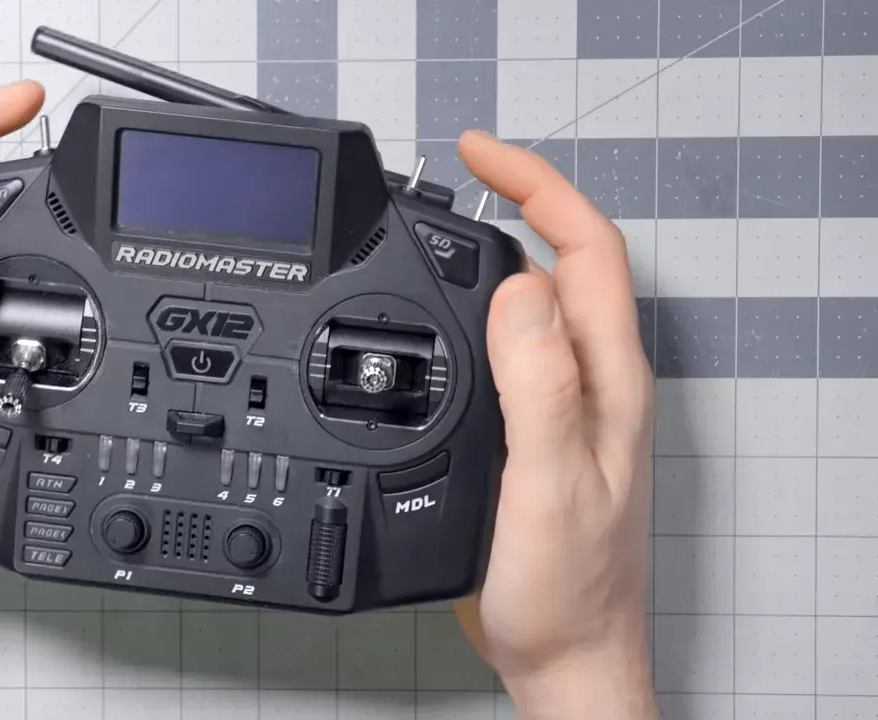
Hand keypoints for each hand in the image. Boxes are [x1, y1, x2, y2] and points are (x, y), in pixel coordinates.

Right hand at [450, 132, 656, 717]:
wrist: (558, 654)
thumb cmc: (566, 587)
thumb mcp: (551, 481)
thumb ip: (540, 384)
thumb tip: (521, 285)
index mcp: (606, 379)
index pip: (586, 249)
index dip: (537, 186)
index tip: (479, 155)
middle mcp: (591, 382)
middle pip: (563, 263)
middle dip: (513, 205)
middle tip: (450, 185)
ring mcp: (563, 406)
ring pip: (531, 305)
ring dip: (488, 260)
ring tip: (435, 241)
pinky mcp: (532, 431)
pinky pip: (505, 351)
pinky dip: (469, 318)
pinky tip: (436, 328)